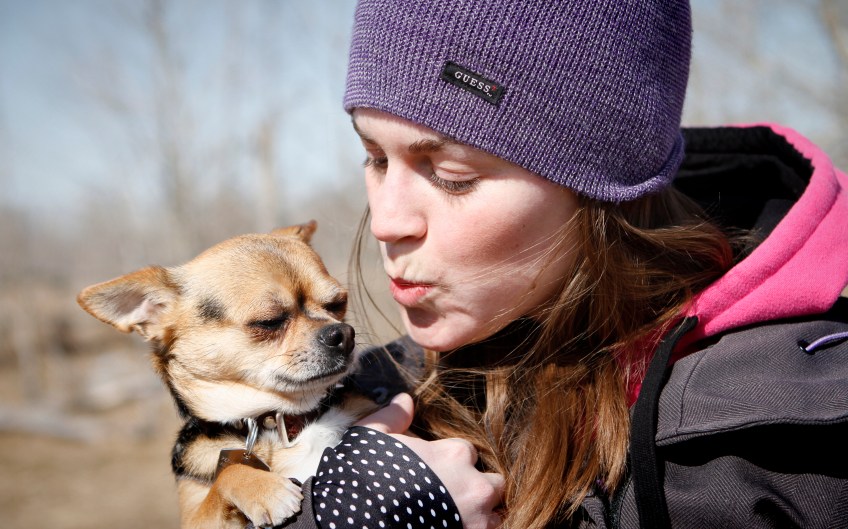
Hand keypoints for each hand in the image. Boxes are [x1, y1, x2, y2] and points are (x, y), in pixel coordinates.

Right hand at [356, 393, 504, 528]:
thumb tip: (405, 400)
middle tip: (454, 497)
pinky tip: (459, 526)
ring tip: (459, 514)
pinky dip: (478, 528)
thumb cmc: (366, 478)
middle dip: (477, 487)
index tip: (439, 474)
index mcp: (454, 455)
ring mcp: (478, 516)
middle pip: (493, 482)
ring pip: (496, 511)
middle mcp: (473, 484)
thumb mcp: (371, 437)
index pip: (468, 453)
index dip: (454, 463)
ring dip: (482, 512)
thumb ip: (393, 418)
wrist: (360, 520)